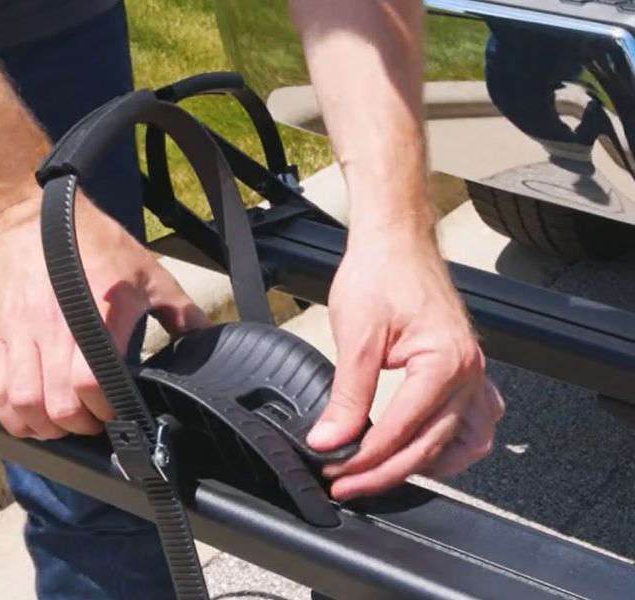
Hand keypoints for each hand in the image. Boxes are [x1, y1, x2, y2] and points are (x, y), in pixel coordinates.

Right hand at [0, 192, 209, 438]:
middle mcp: (56, 327)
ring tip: (62, 423)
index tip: (119, 413)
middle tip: (92, 421)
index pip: (95, 383)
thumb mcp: (147, 271)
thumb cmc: (93, 242)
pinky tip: (30, 416)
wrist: (30, 215)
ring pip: (24, 403)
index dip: (108, 410)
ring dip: (45, 426)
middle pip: (58, 405)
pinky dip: (12, 415)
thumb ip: (180, 310)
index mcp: (100, 313)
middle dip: (80, 426)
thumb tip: (207, 338)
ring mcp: (20, 332)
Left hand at [307, 227, 504, 500]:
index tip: (335, 470)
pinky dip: (452, 444)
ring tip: (384, 474)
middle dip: (384, 471)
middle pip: (431, 446)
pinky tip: (424, 448)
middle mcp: (469, 372)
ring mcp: (474, 371)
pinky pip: (474, 421)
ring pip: (465, 442)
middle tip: (346, 482)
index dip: (365, 458)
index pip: (403, 430)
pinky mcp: (466, 368)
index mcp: (445, 362)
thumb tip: (330, 439)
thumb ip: (346, 395)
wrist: (395, 240)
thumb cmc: (380, 273)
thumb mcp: (356, 337)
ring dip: (427, 464)